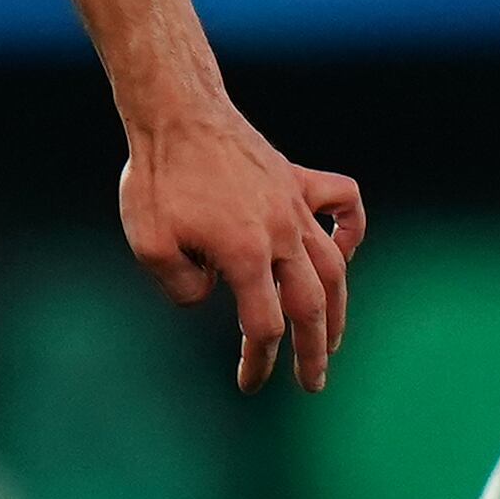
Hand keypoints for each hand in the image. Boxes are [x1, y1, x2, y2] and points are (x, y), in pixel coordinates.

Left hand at [118, 109, 365, 394]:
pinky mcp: (296, 178)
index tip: (247, 384)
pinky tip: (342, 250)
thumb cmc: (156, 179)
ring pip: (334, 266)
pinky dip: (350, 229)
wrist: (176, 113)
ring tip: (334, 339)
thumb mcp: (149, 245)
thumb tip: (212, 296)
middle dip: (314, 352)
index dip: (259, 362)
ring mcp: (294, 204)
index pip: (263, 326)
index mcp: (245, 255)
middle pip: (310, 306)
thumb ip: (182, 287)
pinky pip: (343, 202)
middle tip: (313, 385)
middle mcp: (281, 233)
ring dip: (338, 308)